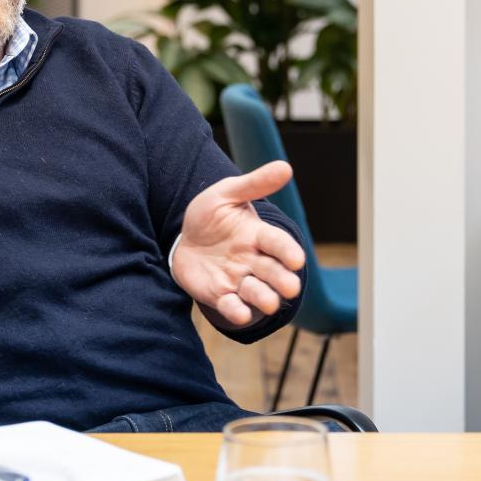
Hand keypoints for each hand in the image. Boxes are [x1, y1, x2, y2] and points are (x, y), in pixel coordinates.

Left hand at [171, 162, 306, 327]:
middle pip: (273, 272)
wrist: (184, 239)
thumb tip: (286, 167)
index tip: (296, 259)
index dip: (287, 251)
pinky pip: (231, 306)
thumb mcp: (227, 194)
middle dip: (282, 280)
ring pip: (257, 293)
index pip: (277, 243)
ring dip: (264, 298)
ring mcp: (238, 280)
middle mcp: (253, 260)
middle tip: (290, 287)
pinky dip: (236, 311)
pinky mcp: (220, 295)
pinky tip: (239, 313)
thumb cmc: (211, 215)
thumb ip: (254, 184)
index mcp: (258, 235)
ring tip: (269, 303)